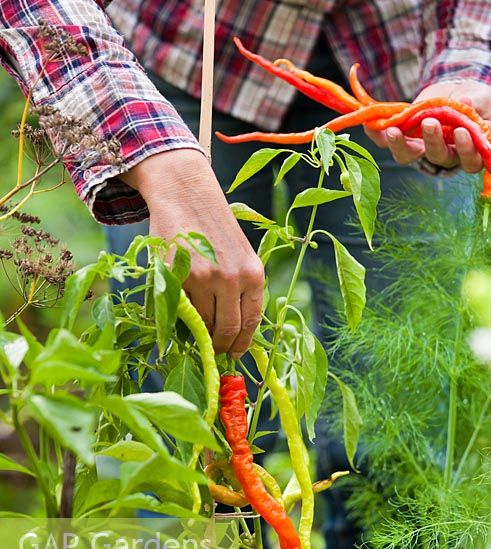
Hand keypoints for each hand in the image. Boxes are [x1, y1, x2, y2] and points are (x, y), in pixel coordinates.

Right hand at [123, 149, 263, 356]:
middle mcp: (231, 278)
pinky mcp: (178, 275)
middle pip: (226, 329)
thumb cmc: (215, 228)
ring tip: (195, 326)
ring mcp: (203, 278)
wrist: (187, 194)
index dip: (241, 344)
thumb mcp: (241, 256)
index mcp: (253, 274)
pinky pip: (180, 308)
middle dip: (219, 345)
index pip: (250, 322)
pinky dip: (181, 315)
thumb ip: (241, 289)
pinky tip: (182, 308)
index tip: (233, 354)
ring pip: (201, 322)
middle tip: (212, 351)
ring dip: (198, 330)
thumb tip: (233, 331)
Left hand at [364, 80, 490, 172]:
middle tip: (429, 122)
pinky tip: (370, 125)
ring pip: (410, 156)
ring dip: (400, 145)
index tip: (461, 132)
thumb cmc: (474, 99)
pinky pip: (387, 143)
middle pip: (438, 157)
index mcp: (468, 149)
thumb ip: (477, 103)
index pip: (470, 160)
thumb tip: (467, 101)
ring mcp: (421, 148)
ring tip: (393, 129)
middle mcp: (444, 154)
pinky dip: (377, 135)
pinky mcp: (404, 139)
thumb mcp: (480, 97)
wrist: (455, 91)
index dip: (466, 151)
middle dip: (433, 141)